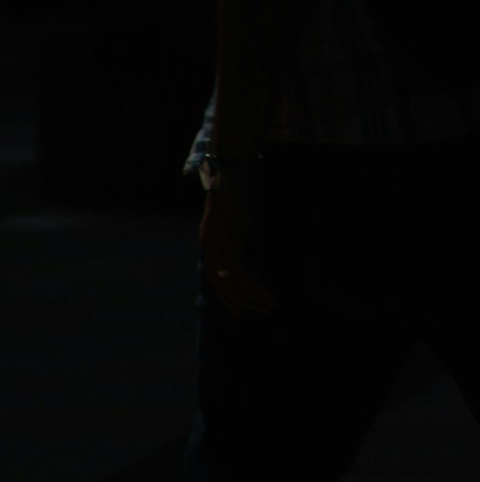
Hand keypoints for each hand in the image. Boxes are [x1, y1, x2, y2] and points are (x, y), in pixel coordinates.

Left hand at [200, 166, 274, 316]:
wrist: (235, 169)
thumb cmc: (242, 191)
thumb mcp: (243, 221)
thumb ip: (245, 241)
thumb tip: (256, 259)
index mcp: (209, 242)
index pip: (215, 280)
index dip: (228, 298)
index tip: (242, 312)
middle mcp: (210, 246)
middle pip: (222, 285)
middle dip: (243, 302)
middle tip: (263, 311)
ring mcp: (220, 244)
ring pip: (233, 282)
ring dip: (254, 296)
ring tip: (271, 303)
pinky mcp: (233, 239)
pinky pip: (242, 271)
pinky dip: (256, 285)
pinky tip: (270, 291)